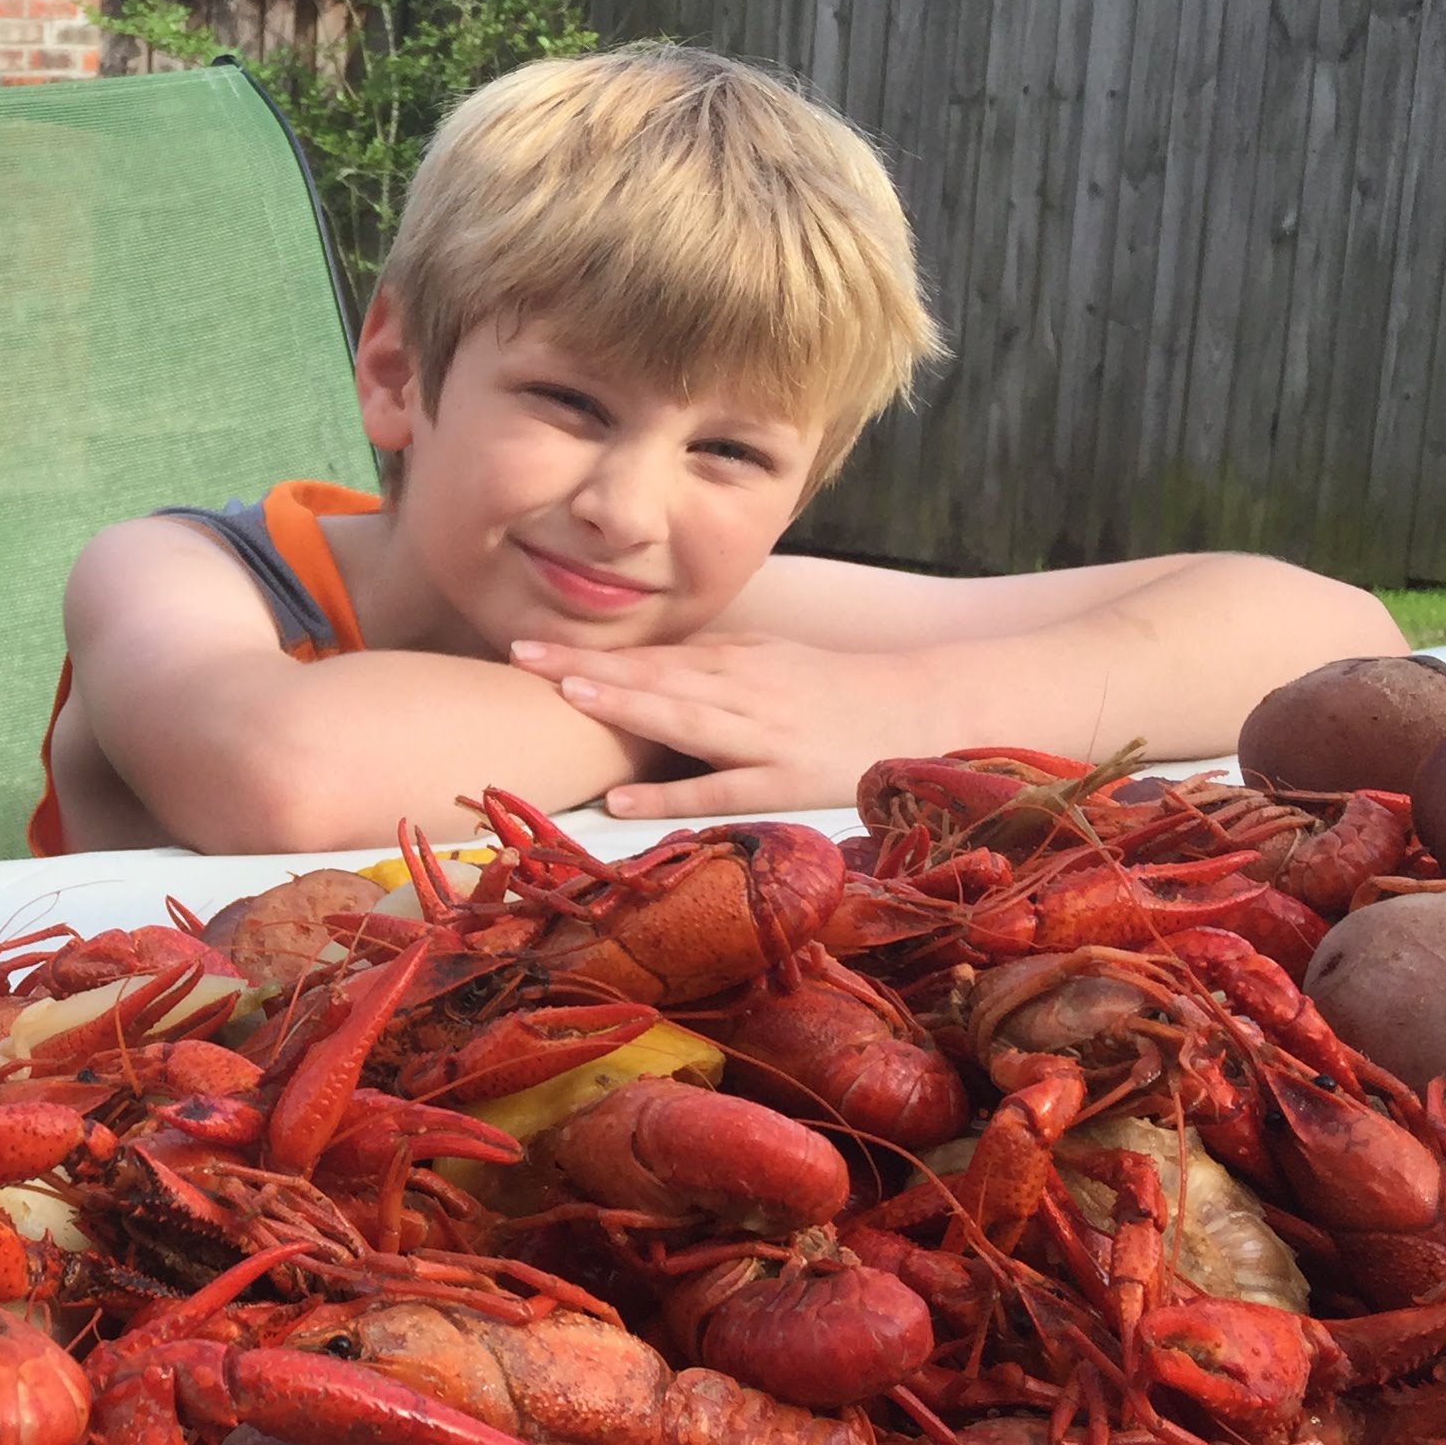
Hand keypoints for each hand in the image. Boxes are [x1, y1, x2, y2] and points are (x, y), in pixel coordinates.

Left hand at [505, 636, 956, 819]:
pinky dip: (668, 794)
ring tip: (565, 696)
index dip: (589, 650)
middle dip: (587, 665)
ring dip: (625, 705)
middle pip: (655, 675)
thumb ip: (711, 663)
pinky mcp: (783, 783)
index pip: (649, 655)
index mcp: (736, 663)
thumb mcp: (771, 664)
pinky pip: (716, 790)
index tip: (528, 645)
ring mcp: (762, 737)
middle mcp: (742, 691)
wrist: (924, 713)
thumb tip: (647, 663)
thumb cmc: (836, 694)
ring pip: (682, 717)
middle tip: (521, 653)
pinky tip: (621, 799)